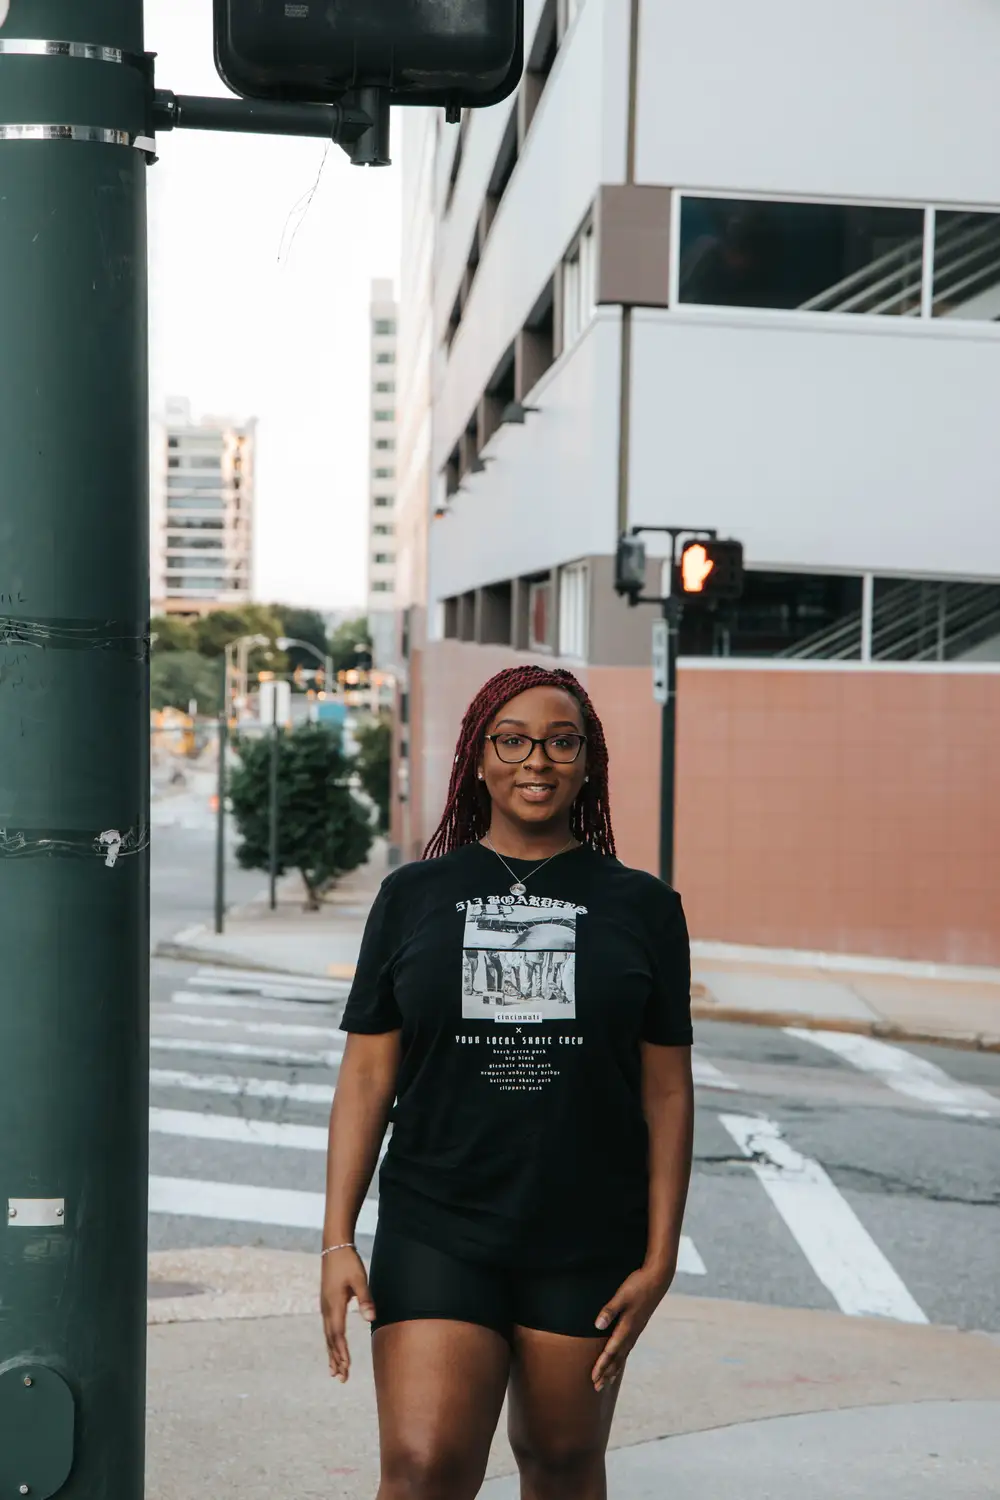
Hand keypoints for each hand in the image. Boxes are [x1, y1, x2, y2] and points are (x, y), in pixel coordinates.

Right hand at [320, 1246, 374, 1382]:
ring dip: (332, 1354)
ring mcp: (325, 1307)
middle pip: (331, 1340)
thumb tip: (371, 1319)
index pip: (338, 1334)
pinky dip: (331, 1343)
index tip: (346, 1367)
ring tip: (334, 1372)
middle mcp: (326, 1309)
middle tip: (341, 1378)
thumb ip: (365, 1299)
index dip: (342, 1352)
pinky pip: (328, 1329)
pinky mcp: (326, 1304)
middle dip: (336, 1359)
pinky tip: (333, 1349)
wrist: (333, 1247)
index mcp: (334, 1305)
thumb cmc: (348, 1262)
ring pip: (328, 1336)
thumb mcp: (360, 1279)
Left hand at [591, 1264, 673, 1390]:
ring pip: (623, 1355)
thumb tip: (597, 1326)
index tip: (593, 1378)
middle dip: (606, 1372)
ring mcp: (636, 1330)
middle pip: (617, 1358)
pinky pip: (628, 1347)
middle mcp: (632, 1332)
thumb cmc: (638, 1285)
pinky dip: (621, 1358)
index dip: (601, 1365)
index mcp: (627, 1327)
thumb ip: (610, 1310)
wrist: (658, 1279)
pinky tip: (619, 1360)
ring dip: (614, 1368)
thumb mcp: (622, 1295)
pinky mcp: (638, 1325)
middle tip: (597, 1387)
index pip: (611, 1351)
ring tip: (606, 1381)